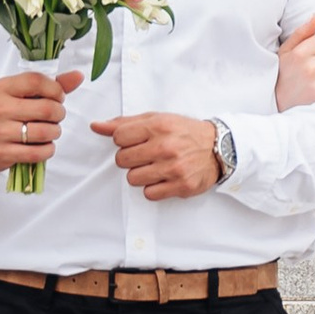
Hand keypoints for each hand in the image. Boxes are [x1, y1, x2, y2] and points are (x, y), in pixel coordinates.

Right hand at [0, 68, 81, 175]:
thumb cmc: (7, 112)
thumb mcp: (22, 94)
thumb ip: (50, 85)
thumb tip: (78, 76)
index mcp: (1, 88)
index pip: (35, 81)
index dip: (55, 89)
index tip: (58, 97)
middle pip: (45, 108)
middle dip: (59, 113)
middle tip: (56, 116)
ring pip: (43, 132)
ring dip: (55, 132)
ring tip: (51, 131)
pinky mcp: (0, 152)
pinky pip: (36, 153)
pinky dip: (47, 150)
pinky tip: (45, 146)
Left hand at [96, 111, 222, 200]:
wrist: (218, 148)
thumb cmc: (184, 132)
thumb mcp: (157, 119)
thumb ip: (125, 123)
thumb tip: (96, 126)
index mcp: (158, 126)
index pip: (118, 137)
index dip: (124, 140)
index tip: (136, 141)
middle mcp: (165, 147)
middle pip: (122, 160)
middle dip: (130, 158)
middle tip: (146, 155)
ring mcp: (173, 168)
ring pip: (133, 179)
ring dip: (141, 174)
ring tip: (155, 167)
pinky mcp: (181, 186)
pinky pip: (149, 194)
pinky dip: (154, 188)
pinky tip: (164, 177)